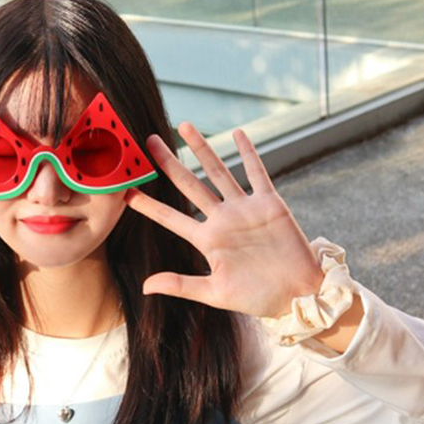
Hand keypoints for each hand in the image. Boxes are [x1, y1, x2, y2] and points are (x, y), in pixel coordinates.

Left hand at [124, 124, 322, 318]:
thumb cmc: (257, 297)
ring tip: (185, 126)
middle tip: (149, 141)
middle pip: (189, 184)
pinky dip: (248, 152)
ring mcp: (244, 209)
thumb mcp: (214, 293)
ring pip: (218, 171)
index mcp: (207, 239)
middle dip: (169, 163)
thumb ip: (180, 285)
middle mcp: (222, 219)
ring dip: (203, 148)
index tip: (125, 190)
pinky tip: (237, 133)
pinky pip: (257, 173)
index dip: (147, 204)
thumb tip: (144, 287)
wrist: (298, 295)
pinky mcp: (270, 204)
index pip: (169, 217)